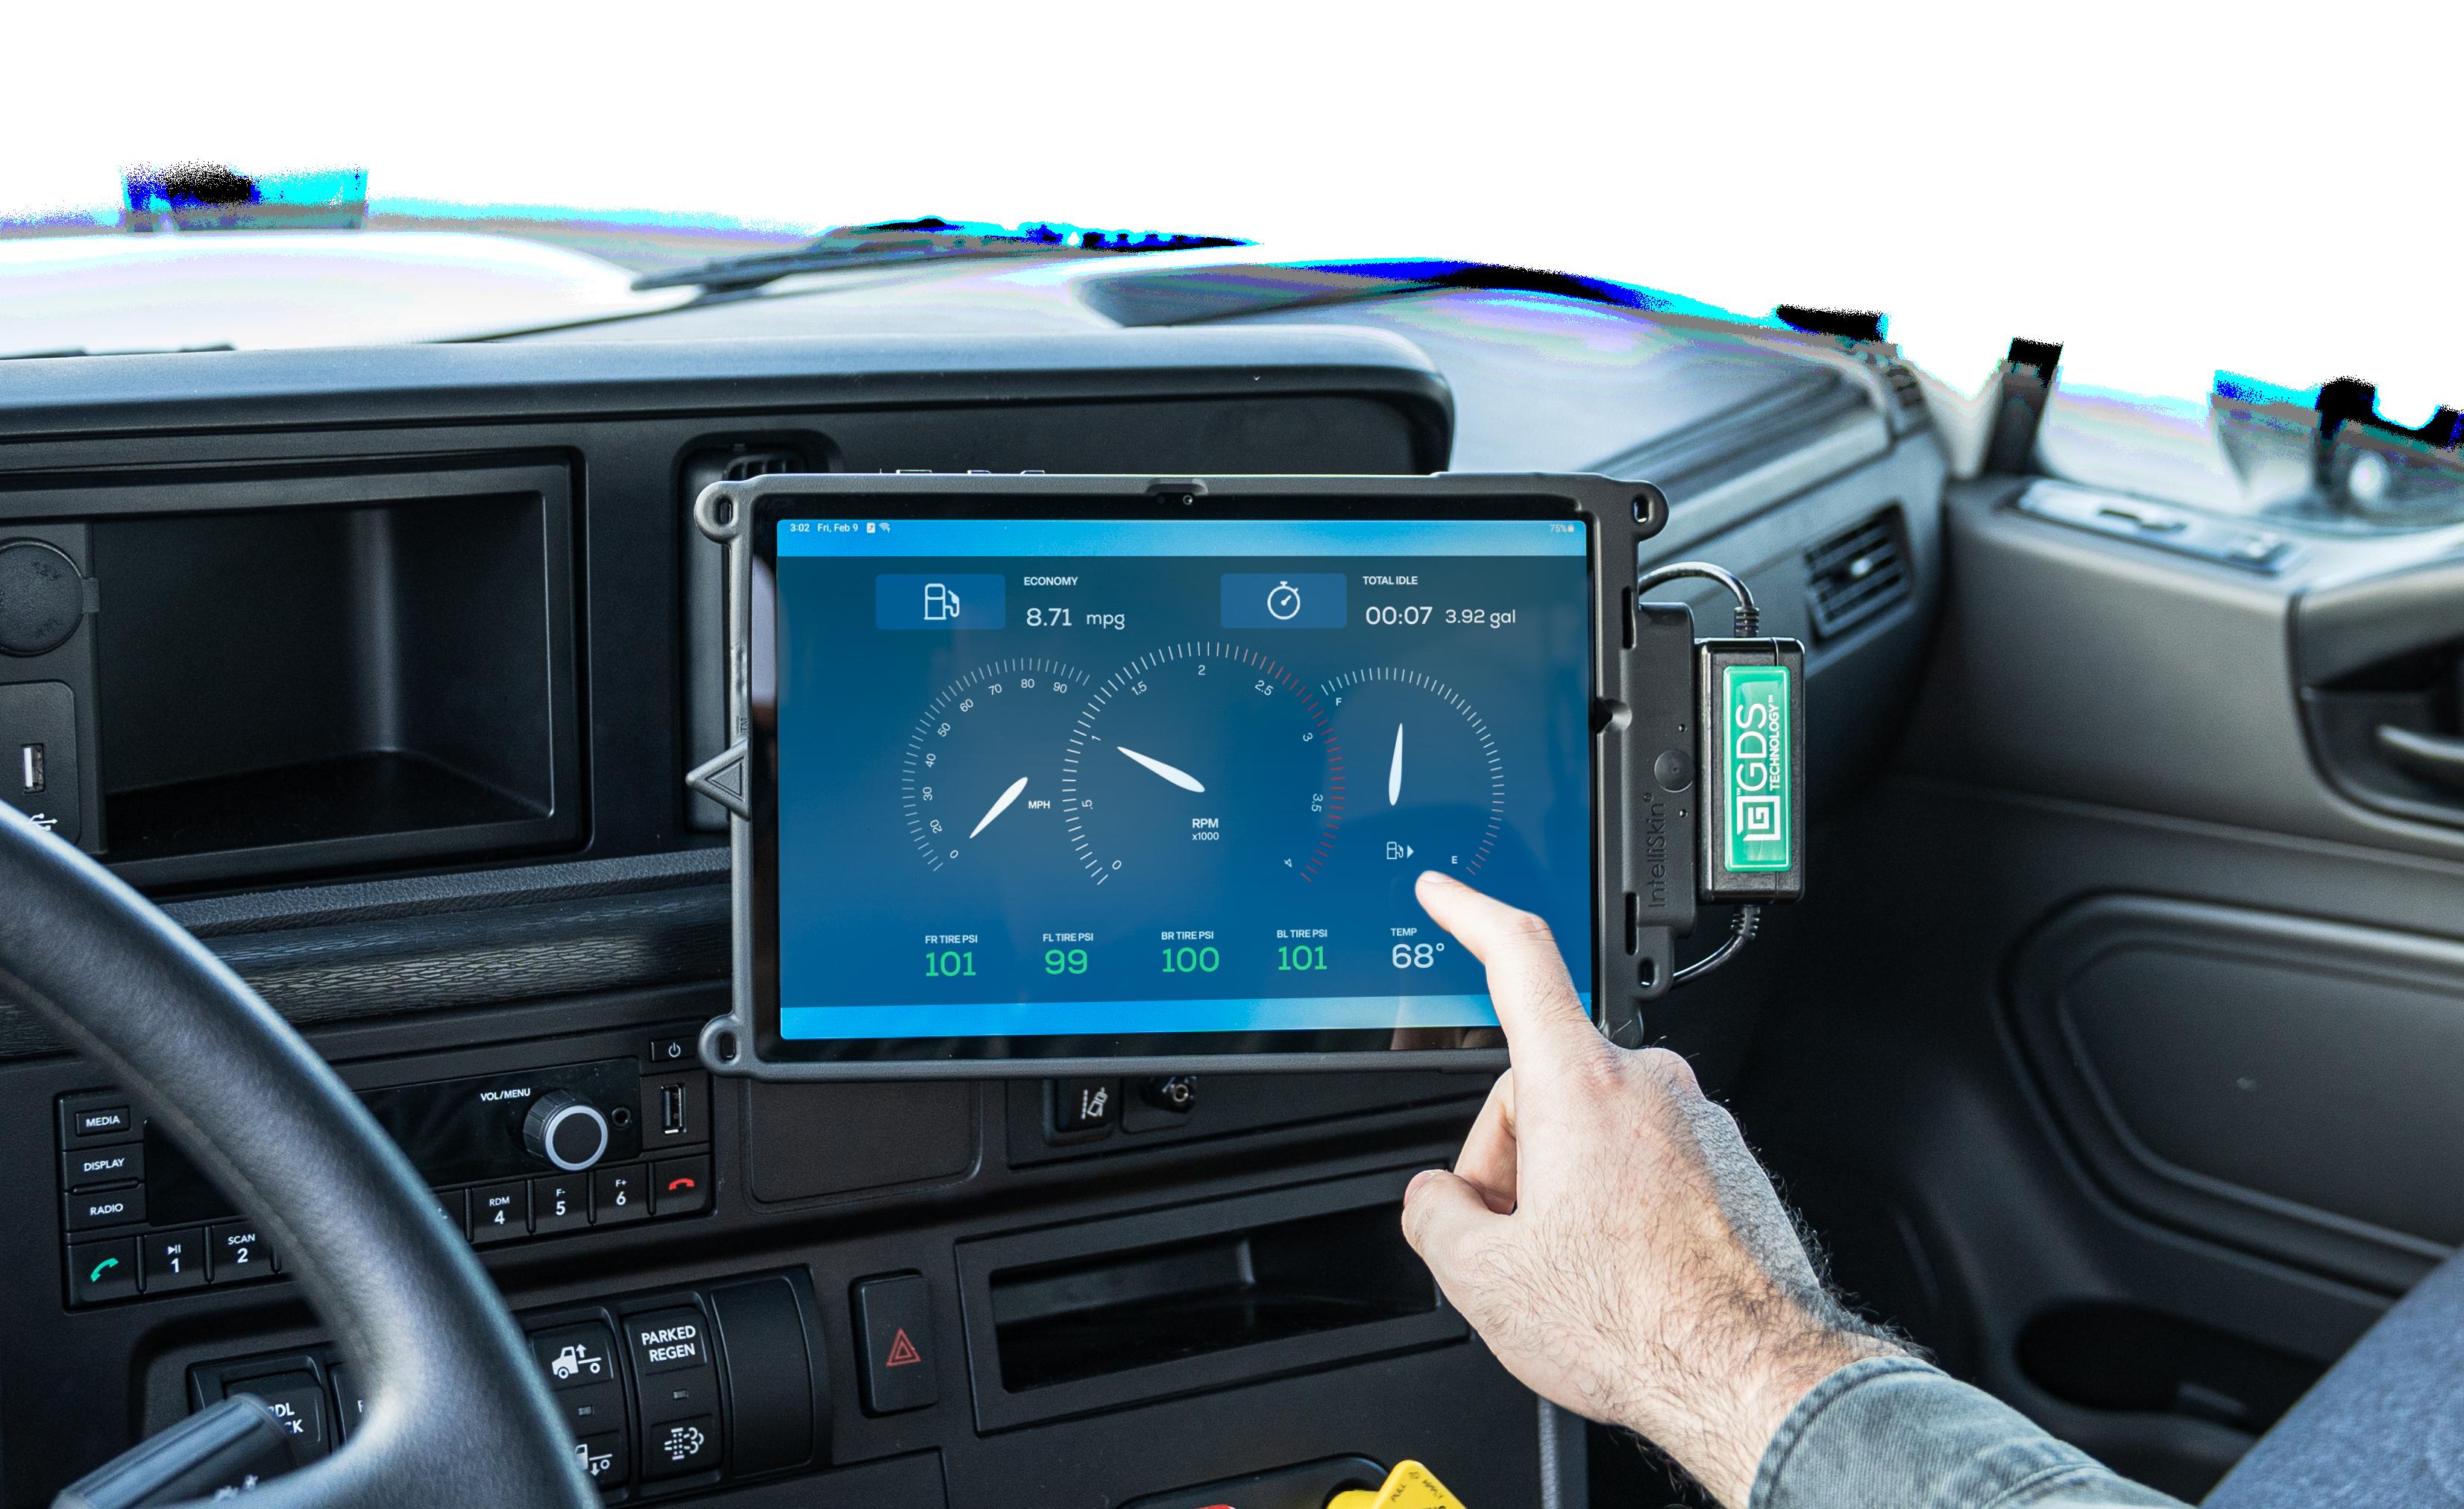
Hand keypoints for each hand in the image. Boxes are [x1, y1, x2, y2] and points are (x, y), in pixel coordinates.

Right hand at [1400, 872, 1900, 1507]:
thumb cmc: (1639, 1321)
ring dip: (1562, 1183)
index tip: (1447, 893)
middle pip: (1539, 1082)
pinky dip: (1613, 1200)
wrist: (1746, 1374)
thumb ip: (1432, 1215)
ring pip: (1589, 1125)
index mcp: (1580, 1085)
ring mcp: (1693, 1119)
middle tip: (1510, 1239)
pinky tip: (1616, 1267)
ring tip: (1571, 1267)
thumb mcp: (1481, 1279)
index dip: (1471, 914)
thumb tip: (1436, 1203)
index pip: (1520, 958)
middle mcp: (1645, 1084)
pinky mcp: (1724, 1159)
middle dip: (1507, 1155)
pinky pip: (1639, 1156)